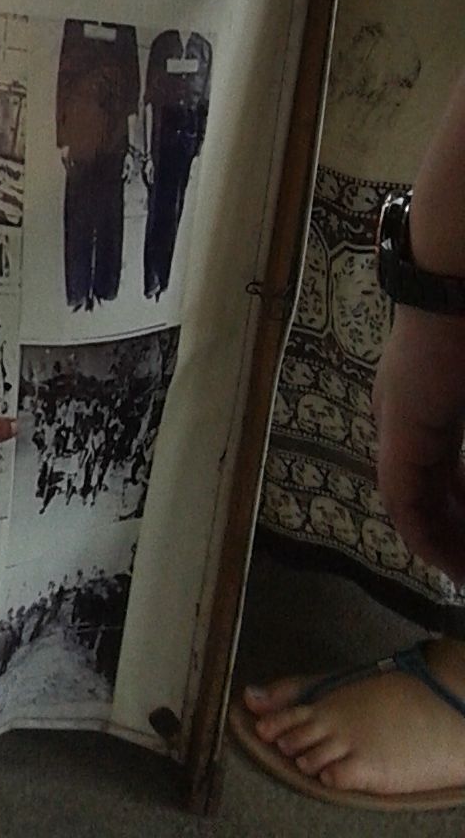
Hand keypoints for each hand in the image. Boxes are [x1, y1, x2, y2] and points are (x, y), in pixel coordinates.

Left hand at [374, 307, 464, 581]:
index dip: (461, 516)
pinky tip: (454, 565)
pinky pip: (405, 504)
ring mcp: (397, 428)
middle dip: (455, 538)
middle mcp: (405, 421)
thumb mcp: (464, 406)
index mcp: (428, 409)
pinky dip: (428, 538)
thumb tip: (464, 489)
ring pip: (413, 506)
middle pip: (426, 495)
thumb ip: (463, 445)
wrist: (456, 290)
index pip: (442, 476)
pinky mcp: (398, 436)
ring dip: (444, 546)